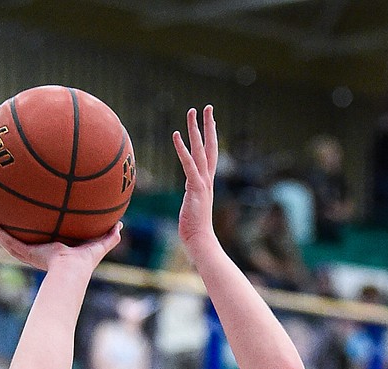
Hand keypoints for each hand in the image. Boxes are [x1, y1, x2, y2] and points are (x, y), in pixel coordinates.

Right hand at [0, 219, 122, 277]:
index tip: (35, 227)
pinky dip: (0, 234)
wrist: (71, 272)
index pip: (45, 243)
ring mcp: (31, 254)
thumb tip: (120, 225)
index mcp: (56, 252)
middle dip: (16, 235)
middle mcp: (41, 254)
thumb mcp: (98, 245)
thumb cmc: (84, 263)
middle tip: (8, 224)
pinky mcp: (26, 253)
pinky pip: (10, 243)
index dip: (40, 237)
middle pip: (25, 243)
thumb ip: (109, 236)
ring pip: (12, 243)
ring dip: (1, 233)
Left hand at [173, 106, 217, 253]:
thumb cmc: (195, 231)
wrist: (200, 243)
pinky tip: (176, 134)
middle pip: (210, 147)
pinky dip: (182, 149)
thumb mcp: (192, 209)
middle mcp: (207, 180)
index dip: (210, 137)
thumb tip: (189, 198)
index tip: (211, 121)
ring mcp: (202, 184)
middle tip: (208, 107)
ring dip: (196, 130)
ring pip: (201, 151)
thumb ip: (191, 198)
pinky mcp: (195, 189)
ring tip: (192, 111)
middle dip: (209, 126)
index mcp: (206, 183)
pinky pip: (188, 164)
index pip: (210, 155)